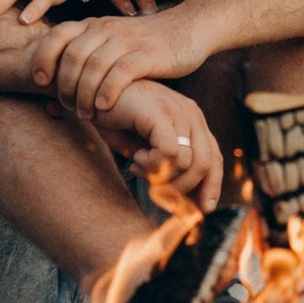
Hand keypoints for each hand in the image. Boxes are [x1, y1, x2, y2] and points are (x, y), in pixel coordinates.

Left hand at [30, 10, 208, 118]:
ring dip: (84, 92)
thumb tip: (55, 93)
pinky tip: (104, 108)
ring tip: (85, 113)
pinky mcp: (148, 54)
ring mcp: (128, 40)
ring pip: (94, 64)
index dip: (43, 57)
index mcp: (94, 25)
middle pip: (73, 54)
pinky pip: (121, 72)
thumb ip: (87, 59)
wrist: (187, 29)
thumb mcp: (111, 44)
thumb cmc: (143, 46)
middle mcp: (107, 28)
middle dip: (64, 83)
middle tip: (66, 105)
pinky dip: (108, 91)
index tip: (40, 81)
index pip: (58, 35)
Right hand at [92, 82, 222, 211]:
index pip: (214, 158)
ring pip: (187, 161)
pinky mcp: (160, 112)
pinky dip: (151, 164)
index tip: (202, 210)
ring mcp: (178, 110)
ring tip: (137, 166)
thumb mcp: (145, 148)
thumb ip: (165, 168)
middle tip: (156, 195)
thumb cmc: (116, 121)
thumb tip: (182, 201)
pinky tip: (134, 159)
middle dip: (183, 189)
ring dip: (160, 175)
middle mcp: (191, 114)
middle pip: (206, 164)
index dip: (211, 186)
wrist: (90, 92)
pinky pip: (169, 152)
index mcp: (192, 121)